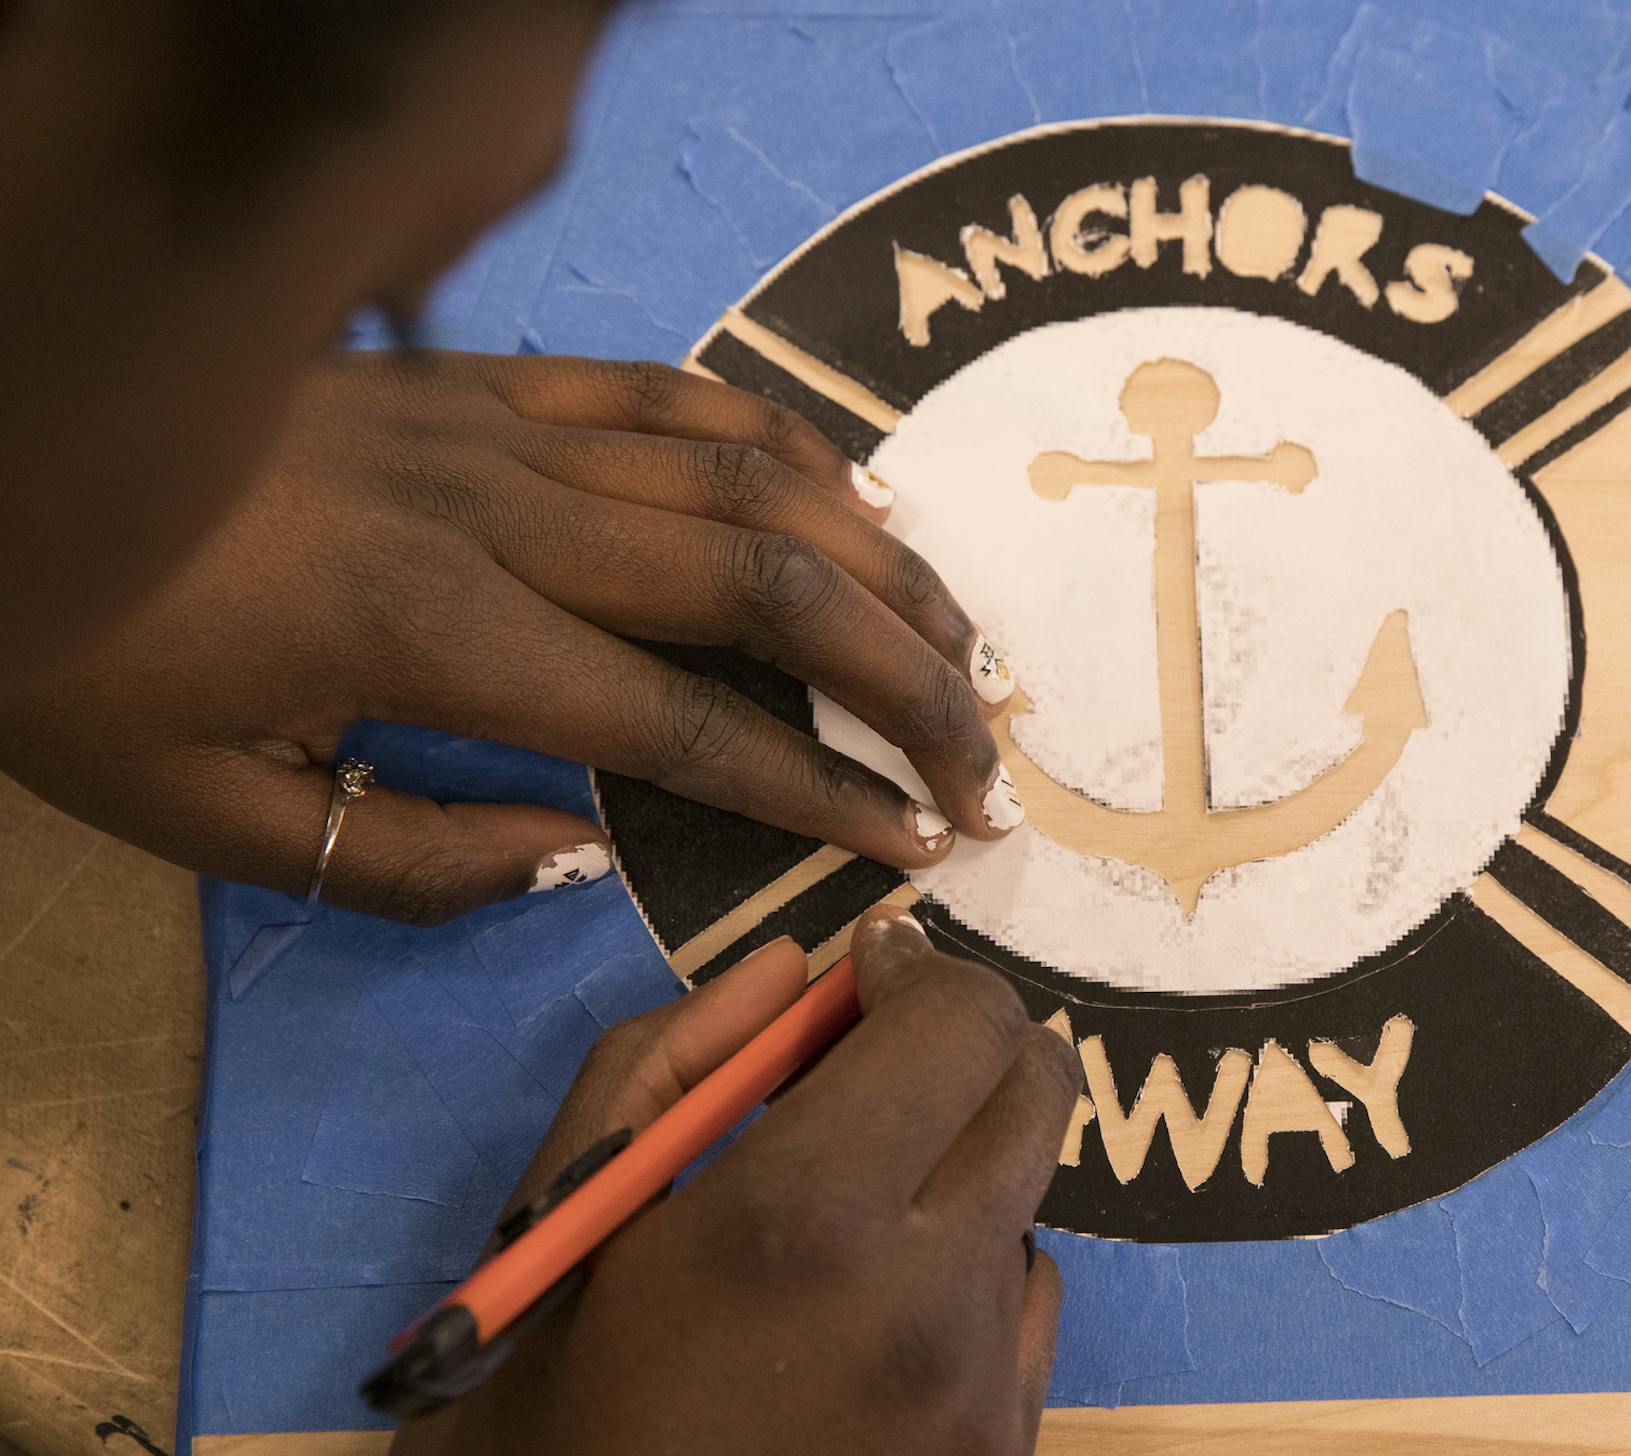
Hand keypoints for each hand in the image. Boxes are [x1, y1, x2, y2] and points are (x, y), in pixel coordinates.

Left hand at [0, 350, 1021, 923]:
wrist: (15, 443)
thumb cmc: (90, 652)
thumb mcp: (210, 810)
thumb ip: (413, 859)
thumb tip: (585, 850)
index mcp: (443, 637)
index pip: (690, 726)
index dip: (825, 792)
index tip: (919, 842)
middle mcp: (509, 516)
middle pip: (768, 583)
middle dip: (903, 677)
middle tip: (984, 755)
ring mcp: (507, 426)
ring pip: (749, 474)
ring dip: (878, 560)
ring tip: (959, 636)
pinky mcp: (490, 376)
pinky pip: (676, 390)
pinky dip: (786, 440)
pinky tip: (851, 495)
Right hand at [390, 911, 1077, 1455]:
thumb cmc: (543, 1422)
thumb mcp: (565, 1223)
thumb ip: (674, 1063)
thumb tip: (792, 967)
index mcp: (802, 1227)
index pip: (958, 1024)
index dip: (918, 970)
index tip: (867, 969)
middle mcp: (928, 1305)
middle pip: (1034, 1091)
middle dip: (963, 1043)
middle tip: (876, 1058)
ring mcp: (984, 1394)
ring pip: (1029, 1198)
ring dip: (957, 1168)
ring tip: (842, 1227)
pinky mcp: (1006, 1454)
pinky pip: (1026, 1305)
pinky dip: (968, 1274)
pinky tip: (870, 1320)